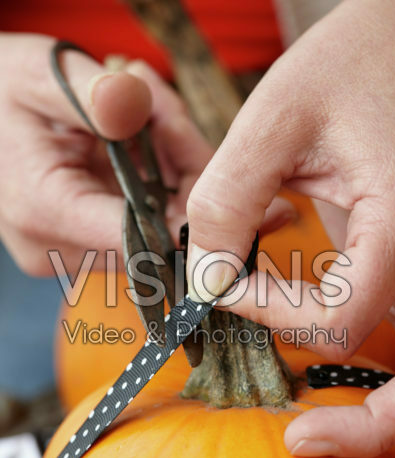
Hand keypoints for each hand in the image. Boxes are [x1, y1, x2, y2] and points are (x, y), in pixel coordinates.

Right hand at [0, 33, 212, 273]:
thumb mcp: (39, 74)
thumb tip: (136, 103)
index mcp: (44, 211)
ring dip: (166, 175)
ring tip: (146, 117)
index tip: (183, 139)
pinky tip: (138, 142)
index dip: (182, 195)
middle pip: (155, 232)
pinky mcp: (81, 246)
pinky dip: (151, 185)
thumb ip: (92, 92)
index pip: (141, 236)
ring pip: (153, 229)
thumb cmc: (1, 94)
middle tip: (163, 110)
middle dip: (177, 172)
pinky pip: (138, 224)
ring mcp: (70, 253)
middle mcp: (57, 248)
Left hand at [185, 0, 394, 457]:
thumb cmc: (357, 56)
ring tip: (330, 431)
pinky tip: (339, 355)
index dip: (270, 315)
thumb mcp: (279, 117)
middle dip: (370, 427)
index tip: (225, 283)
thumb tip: (208, 276)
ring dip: (383, 409)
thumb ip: (230, 199)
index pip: (336, 319)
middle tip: (306, 439)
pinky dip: (378, 358)